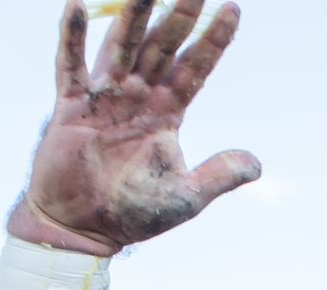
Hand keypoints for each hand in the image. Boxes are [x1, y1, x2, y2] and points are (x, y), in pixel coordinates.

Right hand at [10, 0, 261, 257]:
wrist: (84, 230)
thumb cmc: (133, 214)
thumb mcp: (186, 197)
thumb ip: (219, 175)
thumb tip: (255, 164)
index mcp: (166, 114)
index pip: (195, 68)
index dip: (213, 40)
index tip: (233, 9)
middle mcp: (137, 97)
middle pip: (162, 46)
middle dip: (179, 15)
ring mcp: (104, 98)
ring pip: (123, 46)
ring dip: (134, 16)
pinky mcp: (70, 107)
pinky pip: (70, 65)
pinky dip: (73, 37)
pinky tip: (78, 7)